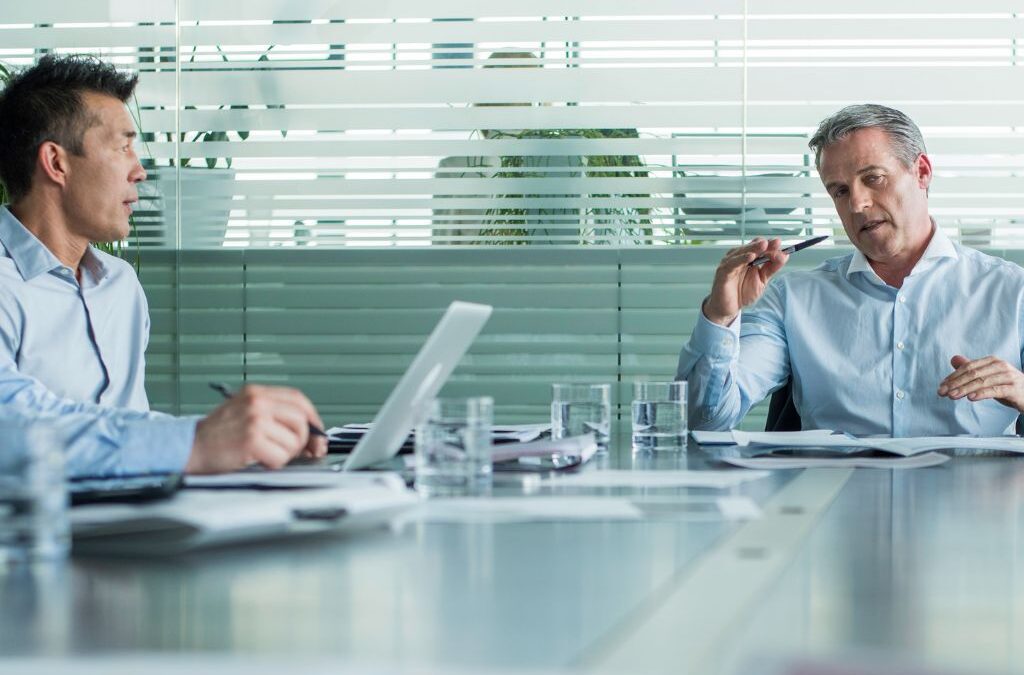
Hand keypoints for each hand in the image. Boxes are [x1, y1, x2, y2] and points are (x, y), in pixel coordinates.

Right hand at [185, 384, 327, 473]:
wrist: (189, 448)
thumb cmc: (216, 436)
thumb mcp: (244, 413)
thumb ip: (274, 416)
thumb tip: (311, 434)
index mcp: (256, 392)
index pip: (298, 399)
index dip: (312, 418)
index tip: (316, 434)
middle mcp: (256, 401)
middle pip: (301, 420)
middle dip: (303, 441)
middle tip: (296, 452)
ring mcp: (254, 419)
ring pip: (294, 440)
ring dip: (286, 454)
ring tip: (267, 454)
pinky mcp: (251, 439)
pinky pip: (281, 456)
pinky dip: (274, 464)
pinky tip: (259, 460)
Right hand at [703, 238, 788, 325]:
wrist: (728, 308)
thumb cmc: (742, 292)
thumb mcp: (762, 280)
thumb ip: (772, 268)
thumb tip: (785, 256)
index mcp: (748, 258)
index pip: (760, 247)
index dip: (771, 246)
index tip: (780, 245)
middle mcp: (738, 258)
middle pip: (752, 247)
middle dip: (764, 244)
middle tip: (776, 243)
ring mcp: (730, 264)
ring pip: (742, 252)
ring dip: (753, 248)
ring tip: (764, 245)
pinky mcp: (723, 272)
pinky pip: (732, 263)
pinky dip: (741, 259)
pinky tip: (750, 256)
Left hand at [937, 355, 1023, 411]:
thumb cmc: (1007, 385)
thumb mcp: (988, 376)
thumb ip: (972, 368)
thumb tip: (954, 359)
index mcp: (992, 361)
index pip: (968, 367)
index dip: (953, 376)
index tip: (941, 386)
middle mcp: (1000, 366)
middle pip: (973, 374)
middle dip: (955, 383)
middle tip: (942, 392)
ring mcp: (1008, 377)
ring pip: (982, 382)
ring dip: (964, 389)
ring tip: (952, 396)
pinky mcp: (1014, 389)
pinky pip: (995, 391)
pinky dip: (981, 394)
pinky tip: (971, 398)